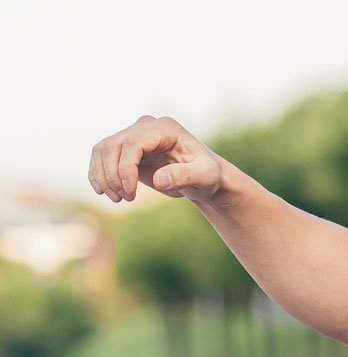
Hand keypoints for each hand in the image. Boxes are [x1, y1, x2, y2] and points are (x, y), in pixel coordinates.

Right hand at [88, 115, 224, 203]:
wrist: (203, 178)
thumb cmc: (208, 175)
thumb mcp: (205, 176)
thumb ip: (185, 176)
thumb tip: (159, 179)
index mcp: (165, 128)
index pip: (133, 143)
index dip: (125, 168)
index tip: (131, 192)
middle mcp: (146, 127)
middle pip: (112, 146)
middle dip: (113, 176)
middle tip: (125, 198)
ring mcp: (133, 135)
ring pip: (101, 150)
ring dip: (102, 177)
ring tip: (118, 199)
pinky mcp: (125, 149)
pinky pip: (101, 157)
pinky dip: (98, 175)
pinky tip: (106, 193)